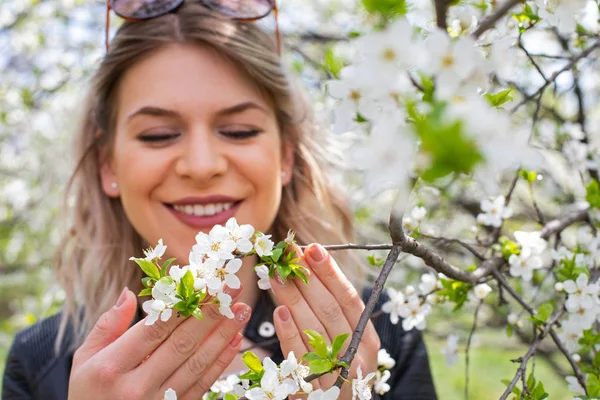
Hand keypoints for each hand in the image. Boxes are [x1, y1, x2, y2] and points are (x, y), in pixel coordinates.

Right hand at [68, 287, 250, 399]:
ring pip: (198, 363)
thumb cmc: (88, 393)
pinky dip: (221, 362)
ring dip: (223, 335)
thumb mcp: (84, 359)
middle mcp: (137, 387)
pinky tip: (234, 341)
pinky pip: (202, 385)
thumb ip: (107, 325)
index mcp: (112, 367)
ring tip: (241, 311)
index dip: (183, 303)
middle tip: (232, 290)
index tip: (204, 283)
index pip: (155, 329)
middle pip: (182, 343)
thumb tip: (130, 292)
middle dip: (211, 313)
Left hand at [271, 244, 380, 398]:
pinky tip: (279, 312)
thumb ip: (332, 311)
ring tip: (275, 274)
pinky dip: (290, 333)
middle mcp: (355, 354)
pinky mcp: (313, 388)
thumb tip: (310, 265)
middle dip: (307, 277)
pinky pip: (299, 357)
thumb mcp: (346, 341)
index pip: (349, 299)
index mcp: (365, 338)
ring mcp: (335, 373)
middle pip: (330, 310)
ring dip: (293, 298)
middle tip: (287, 252)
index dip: (330, 273)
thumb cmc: (339, 369)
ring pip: (313, 329)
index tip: (313, 249)